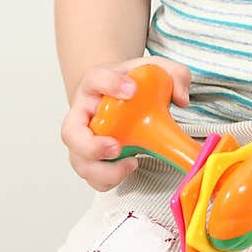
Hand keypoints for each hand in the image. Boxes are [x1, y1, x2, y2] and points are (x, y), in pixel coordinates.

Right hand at [60, 56, 192, 191]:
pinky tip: (129, 167)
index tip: (132, 90)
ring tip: (131, 162)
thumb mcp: (154, 71)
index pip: (95, 79)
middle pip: (70, 132)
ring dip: (104, 170)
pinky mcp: (92, 161)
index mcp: (96, 85)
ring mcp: (84, 140)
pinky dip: (109, 180)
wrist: (117, 96)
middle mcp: (83, 114)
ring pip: (80, 162)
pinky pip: (93, 178)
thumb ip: (174, 75)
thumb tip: (181, 99)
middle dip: (91, 146)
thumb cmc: (131, 85)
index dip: (109, 84)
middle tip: (116, 146)